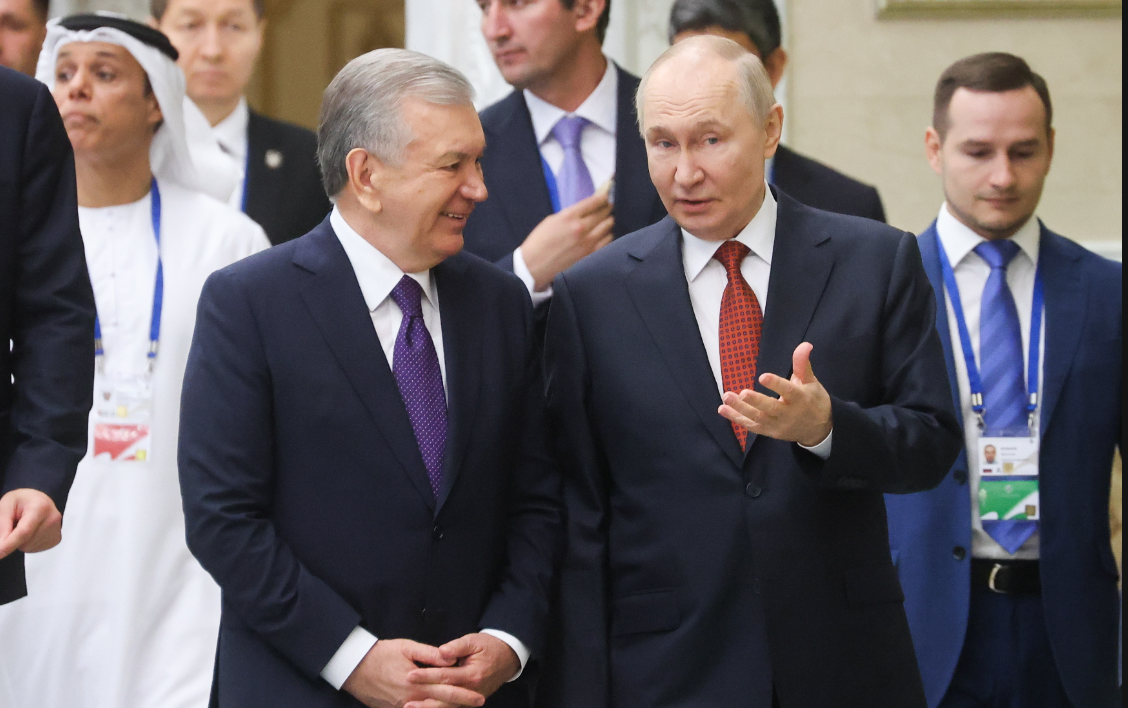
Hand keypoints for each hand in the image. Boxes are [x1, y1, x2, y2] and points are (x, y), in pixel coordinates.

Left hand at [0, 488, 62, 558]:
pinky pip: (36, 549)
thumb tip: (2, 544)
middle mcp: (52, 518)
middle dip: (13, 538)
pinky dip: (29, 543)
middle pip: (25, 542)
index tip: (0, 554)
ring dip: (21, 541)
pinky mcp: (56, 538)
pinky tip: (32, 531)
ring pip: (29, 547)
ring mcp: (57, 529)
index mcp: (40, 507)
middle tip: (15, 523)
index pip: (24, 532)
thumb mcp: (6, 506)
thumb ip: (2, 525)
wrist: (38, 499)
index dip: (9, 545)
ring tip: (25, 526)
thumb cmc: (22, 500)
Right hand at [341, 638, 484, 707]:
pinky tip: (434, 705)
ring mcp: (400, 707)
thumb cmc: (381, 653)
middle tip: (478, 702)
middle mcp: (410, 699)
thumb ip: (431, 654)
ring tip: (459, 705)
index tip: (479, 697)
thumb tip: (451, 659)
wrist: (354, 667)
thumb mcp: (407, 648)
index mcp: (416, 684)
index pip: (446, 691)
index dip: (464, 695)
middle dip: (460, 704)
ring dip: (443, 707)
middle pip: (440, 705)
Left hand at [404, 633, 520, 707]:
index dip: (427, 676)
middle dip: (425, 700)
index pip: (445, 676)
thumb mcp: (473, 641)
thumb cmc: (489, 646)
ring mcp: (472, 699)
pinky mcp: (470, 701)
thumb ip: (456, 647)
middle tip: (406, 701)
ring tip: (411, 707)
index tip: (410, 675)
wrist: (508, 657)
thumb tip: (441, 652)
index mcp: (472, 674)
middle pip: (445, 699)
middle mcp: (472, 690)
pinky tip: (426, 707)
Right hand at [520, 190, 613, 290]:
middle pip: (604, 213)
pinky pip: (607, 241)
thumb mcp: (552, 220)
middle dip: (608, 208)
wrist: (534, 266)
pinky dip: (608, 235)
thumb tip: (586, 210)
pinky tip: (606, 234)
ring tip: (609, 219)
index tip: (607, 196)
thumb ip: (570, 214)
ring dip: (609, 221)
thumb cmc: (539, 242)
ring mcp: (587, 242)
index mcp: (568, 216)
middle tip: (610, 206)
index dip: (603, 197)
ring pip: (608, 227)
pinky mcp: (590, 255)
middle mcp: (580, 228)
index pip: (593, 202)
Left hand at [718, 342, 832, 447]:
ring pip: (758, 418)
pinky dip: (737, 419)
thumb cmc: (814, 401)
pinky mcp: (769, 432)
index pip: (788, 391)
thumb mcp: (811, 382)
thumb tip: (805, 344)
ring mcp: (778, 425)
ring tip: (726, 397)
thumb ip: (802, 364)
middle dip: (755, 401)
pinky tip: (724, 409)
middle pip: (770, 408)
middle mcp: (788, 414)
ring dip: (740, 409)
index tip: (762, 376)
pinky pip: (752, 426)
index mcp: (800, 399)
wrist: (819, 430)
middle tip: (742, 393)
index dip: (776, 384)